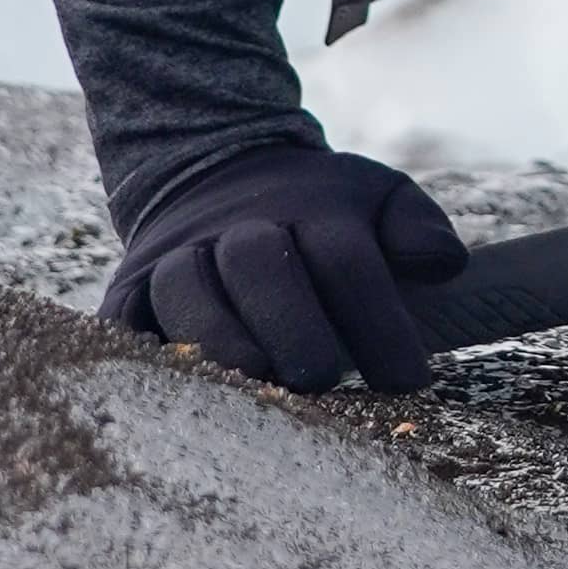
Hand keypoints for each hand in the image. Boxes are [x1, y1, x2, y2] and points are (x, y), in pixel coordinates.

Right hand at [101, 137, 468, 390]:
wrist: (214, 176)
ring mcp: (178, 254)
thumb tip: (442, 263)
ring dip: (222, 340)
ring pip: (187, 290)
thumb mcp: (376, 198)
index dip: (381, 322)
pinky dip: (145, 352)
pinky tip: (181, 392)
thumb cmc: (317, 214)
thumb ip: (417, 227)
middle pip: (261, 265)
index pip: (347, 260)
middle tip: (326, 378)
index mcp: (311, 207)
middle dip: (296, 326)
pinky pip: (125, 320)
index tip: (411, 380)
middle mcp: (239, 225)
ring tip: (260, 385)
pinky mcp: (130, 289)